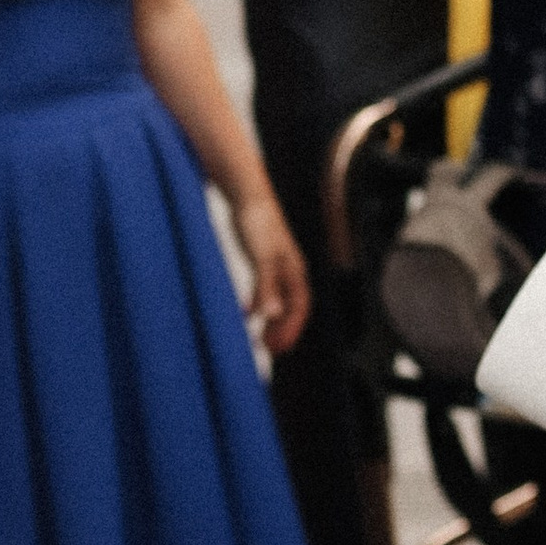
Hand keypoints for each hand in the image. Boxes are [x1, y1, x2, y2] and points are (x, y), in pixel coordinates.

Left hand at [234, 189, 310, 355]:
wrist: (246, 195)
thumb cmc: (257, 224)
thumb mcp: (261, 259)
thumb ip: (266, 287)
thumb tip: (271, 315)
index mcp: (295, 270)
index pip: (300, 307)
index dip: (292, 329)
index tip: (280, 348)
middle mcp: (290, 269)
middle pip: (292, 306)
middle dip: (284, 329)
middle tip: (271, 349)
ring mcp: (277, 264)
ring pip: (280, 299)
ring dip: (272, 320)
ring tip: (260, 337)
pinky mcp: (263, 259)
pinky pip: (266, 288)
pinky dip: (258, 304)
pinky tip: (245, 312)